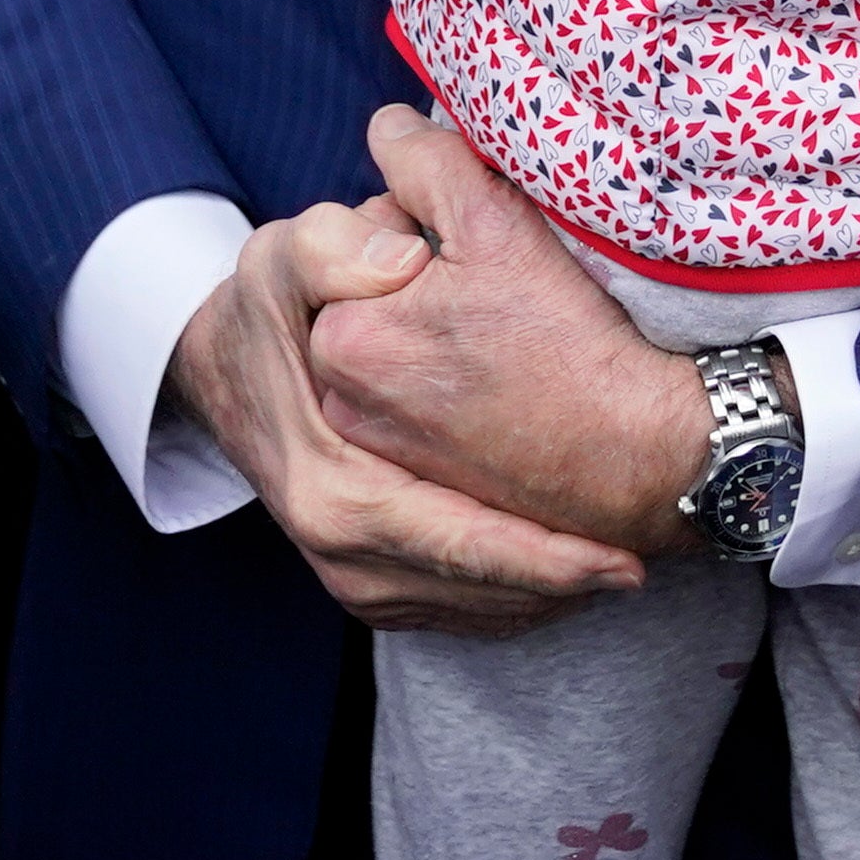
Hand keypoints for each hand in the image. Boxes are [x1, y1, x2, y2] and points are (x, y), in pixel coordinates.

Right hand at [176, 191, 646, 634]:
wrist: (217, 366)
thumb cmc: (265, 310)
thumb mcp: (286, 255)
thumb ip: (337, 248)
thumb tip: (401, 263)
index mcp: (330, 489)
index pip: (455, 541)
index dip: (541, 555)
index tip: (619, 555)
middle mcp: (337, 550)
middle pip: (472, 591)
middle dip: (562, 584)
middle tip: (641, 565)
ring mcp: (346, 576)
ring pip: (467, 611)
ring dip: (545, 597)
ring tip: (618, 567)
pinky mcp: (362, 582)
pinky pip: (453, 611)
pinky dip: (513, 600)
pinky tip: (567, 574)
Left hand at [302, 106, 713, 557]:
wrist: (640, 453)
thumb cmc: (571, 339)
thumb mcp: (495, 220)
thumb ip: (423, 160)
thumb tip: (386, 129)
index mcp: (344, 334)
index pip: (361, 235)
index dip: (423, 225)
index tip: (479, 257)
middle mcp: (343, 403)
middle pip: (373, 294)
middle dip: (418, 279)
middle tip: (498, 296)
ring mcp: (378, 452)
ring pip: (396, 348)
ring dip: (433, 331)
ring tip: (507, 340)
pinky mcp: (419, 482)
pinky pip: (418, 403)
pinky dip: (450, 386)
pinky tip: (507, 384)